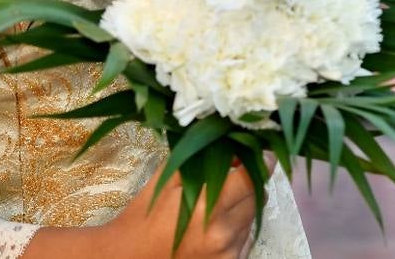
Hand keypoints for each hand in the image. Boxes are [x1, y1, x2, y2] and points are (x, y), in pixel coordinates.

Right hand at [24, 164, 259, 258]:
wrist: (129, 258)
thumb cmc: (144, 217)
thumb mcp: (165, 181)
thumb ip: (198, 162)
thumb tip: (228, 147)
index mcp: (207, 207)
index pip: (250, 180)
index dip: (261, 163)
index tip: (265, 154)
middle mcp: (223, 233)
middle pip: (255, 199)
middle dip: (247, 185)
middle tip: (232, 177)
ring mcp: (228, 253)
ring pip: (251, 220)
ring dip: (241, 208)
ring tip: (215, 205)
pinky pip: (245, 241)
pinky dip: (236, 230)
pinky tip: (214, 227)